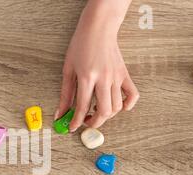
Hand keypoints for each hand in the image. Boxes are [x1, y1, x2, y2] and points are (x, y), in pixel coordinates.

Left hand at [55, 0, 138, 130]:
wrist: (98, 28)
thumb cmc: (80, 46)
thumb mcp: (68, 69)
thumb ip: (65, 94)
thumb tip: (60, 113)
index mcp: (87, 77)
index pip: (82, 107)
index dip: (76, 121)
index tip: (73, 128)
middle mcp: (104, 79)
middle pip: (103, 111)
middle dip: (94, 123)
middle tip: (86, 122)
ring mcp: (116, 77)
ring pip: (117, 107)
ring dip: (106, 115)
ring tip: (96, 111)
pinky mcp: (125, 75)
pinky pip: (132, 95)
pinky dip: (127, 105)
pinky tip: (119, 107)